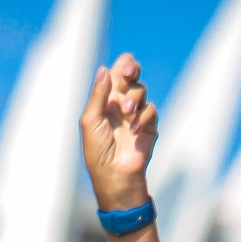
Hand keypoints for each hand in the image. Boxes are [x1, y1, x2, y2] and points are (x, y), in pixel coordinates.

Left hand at [80, 54, 156, 211]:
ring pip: (141, 91)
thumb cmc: (97, 151)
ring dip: (134, 98)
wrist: (114, 175)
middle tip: (129, 74)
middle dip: (132, 70)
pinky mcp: (148, 125)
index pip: (116, 74)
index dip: (122, 66)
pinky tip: (133, 131)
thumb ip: (98, 95)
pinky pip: (150, 110)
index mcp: (105, 101)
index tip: (123, 66)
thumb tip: (104, 69)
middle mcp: (120, 104)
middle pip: (132, 76)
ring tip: (127, 113)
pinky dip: (142, 117)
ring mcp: (135, 114)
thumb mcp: (90, 121)